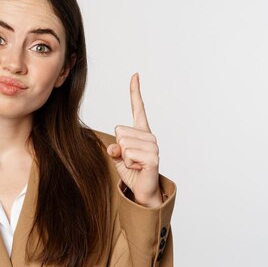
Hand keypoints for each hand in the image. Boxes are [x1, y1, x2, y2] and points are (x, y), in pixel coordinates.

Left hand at [106, 73, 162, 207]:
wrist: (143, 191)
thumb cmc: (132, 172)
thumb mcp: (117, 157)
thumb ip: (114, 148)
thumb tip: (114, 147)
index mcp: (141, 132)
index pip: (138, 108)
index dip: (135, 92)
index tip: (135, 75)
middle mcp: (149, 136)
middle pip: (119, 131)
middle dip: (119, 148)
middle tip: (130, 159)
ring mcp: (153, 146)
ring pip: (123, 144)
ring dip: (124, 158)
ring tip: (135, 165)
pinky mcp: (153, 158)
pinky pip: (128, 155)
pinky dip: (128, 165)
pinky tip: (139, 169)